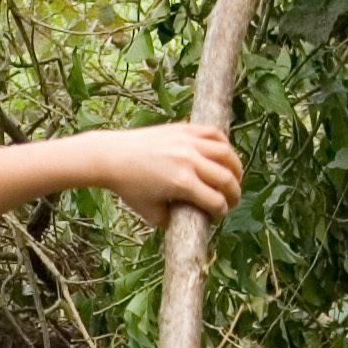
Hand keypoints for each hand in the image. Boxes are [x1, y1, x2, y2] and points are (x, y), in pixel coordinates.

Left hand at [95, 120, 240, 229]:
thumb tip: (194, 217)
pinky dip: (224, 144)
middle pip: (227, 178)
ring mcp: (188, 141)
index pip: (216, 201)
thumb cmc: (129, 187)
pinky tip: (224, 155)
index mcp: (182, 183)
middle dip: (234, 193)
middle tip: (232, 200)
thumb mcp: (151, 213)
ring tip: (234, 178)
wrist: (112, 156)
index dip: (222, 212)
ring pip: (226, 153)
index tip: (219, 214)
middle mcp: (189, 160)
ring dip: (236, 168)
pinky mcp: (184, 128)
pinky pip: (214, 133)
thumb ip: (175, 219)